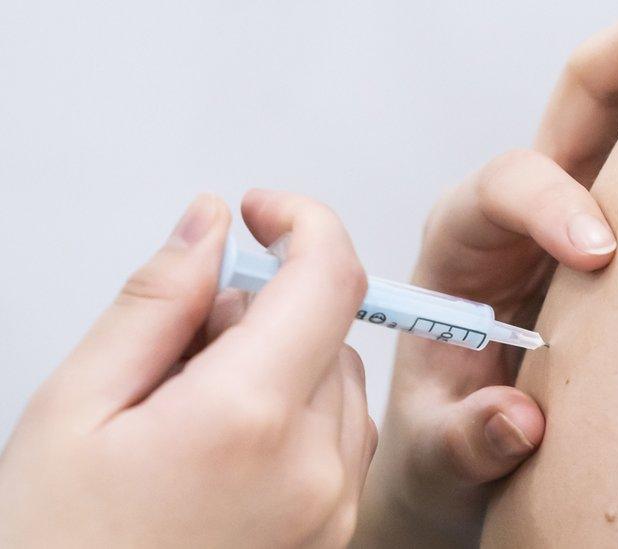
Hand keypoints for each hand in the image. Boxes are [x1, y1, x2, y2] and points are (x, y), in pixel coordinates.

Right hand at [0, 191, 376, 547]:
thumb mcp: (75, 407)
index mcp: (248, 421)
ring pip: (338, 384)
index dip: (302, 223)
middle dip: (265, 313)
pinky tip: (224, 453)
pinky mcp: (333, 538)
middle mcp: (313, 470)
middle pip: (330, 331)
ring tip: (191, 415)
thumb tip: (209, 225)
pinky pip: (340, 442)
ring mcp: (332, 512)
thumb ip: (157, 302)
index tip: (262, 211)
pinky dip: (296, 419)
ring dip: (282, 367)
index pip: (329, 278)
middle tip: (180, 351)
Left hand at [353, 1, 617, 546]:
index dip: (551, 204)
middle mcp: (521, 212)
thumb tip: (518, 423)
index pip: (502, 188)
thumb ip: (462, 441)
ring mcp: (580, 214)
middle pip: (576, 106)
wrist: (463, 460)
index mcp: (461, 244)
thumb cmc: (441, 446)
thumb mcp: (433, 456)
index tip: (602, 254)